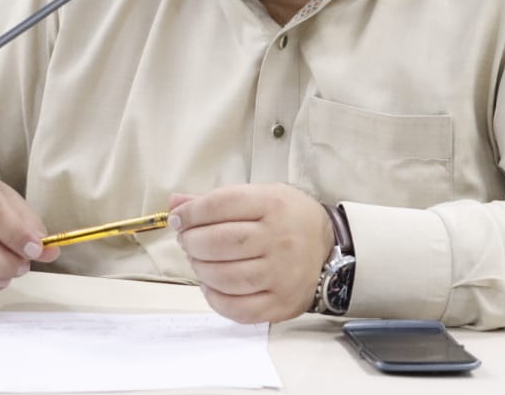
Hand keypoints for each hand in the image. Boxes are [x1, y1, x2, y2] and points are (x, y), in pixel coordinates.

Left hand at [168, 183, 332, 323]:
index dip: (192, 213)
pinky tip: (211, 285)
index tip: (178, 219)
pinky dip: (215, 298)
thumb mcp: (260, 196)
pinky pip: (239, 308)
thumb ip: (216, 201)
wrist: (329, 249)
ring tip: (199, 262)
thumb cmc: (288, 219)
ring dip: (201, 269)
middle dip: (193, 242)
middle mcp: (279, 238)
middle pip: (221, 242)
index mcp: (273, 204)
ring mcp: (282, 274)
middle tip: (187, 241)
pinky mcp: (281, 303)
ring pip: (227, 277)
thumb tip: (175, 204)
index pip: (222, 204)